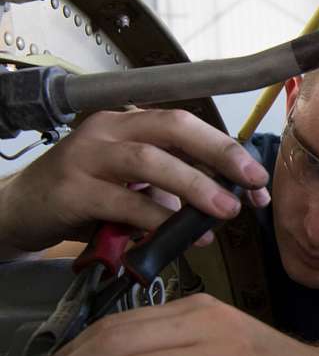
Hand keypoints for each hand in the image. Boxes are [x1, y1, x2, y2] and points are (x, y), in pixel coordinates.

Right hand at [0, 109, 270, 252]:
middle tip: (252, 182)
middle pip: (173, 128)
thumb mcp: (138, 185)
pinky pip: (121, 200)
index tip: (258, 181)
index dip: (227, 151)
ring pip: (149, 161)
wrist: (22, 210)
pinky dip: (155, 218)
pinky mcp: (71, 189)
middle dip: (219, 153)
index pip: (188, 126)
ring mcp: (87, 156)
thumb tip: (233, 201)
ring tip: (225, 211)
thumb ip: (179, 189)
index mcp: (131, 121)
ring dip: (193, 186)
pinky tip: (178, 234)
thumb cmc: (88, 195)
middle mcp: (109, 129)